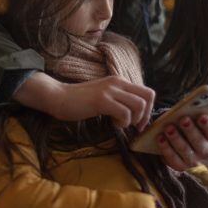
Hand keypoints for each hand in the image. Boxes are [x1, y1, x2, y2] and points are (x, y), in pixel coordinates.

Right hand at [14, 72, 154, 129]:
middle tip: (135, 127)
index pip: (147, 92)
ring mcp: (110, 90)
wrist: (59, 97)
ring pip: (139, 105)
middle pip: (148, 96)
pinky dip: (123, 122)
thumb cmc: (80, 100)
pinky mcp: (102, 100)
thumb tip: (134, 113)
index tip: (139, 122)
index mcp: (119, 81)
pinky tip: (113, 123)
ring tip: (120, 123)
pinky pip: (125, 113)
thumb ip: (118, 99)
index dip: (149, 109)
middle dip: (146, 115)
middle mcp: (118, 82)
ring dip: (133, 119)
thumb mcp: (104, 96)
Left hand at [156, 114, 207, 170]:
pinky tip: (160, 138)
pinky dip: (166, 148)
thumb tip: (184, 108)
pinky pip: (173, 158)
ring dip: (176, 138)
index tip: (201, 116)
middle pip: (199, 141)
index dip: (207, 124)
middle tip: (183, 119)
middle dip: (190, 130)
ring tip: (168, 128)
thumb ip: (192, 115)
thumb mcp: (193, 120)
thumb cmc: (188, 126)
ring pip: (185, 150)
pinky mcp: (181, 166)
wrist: (182, 143)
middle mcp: (206, 150)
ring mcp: (194, 160)